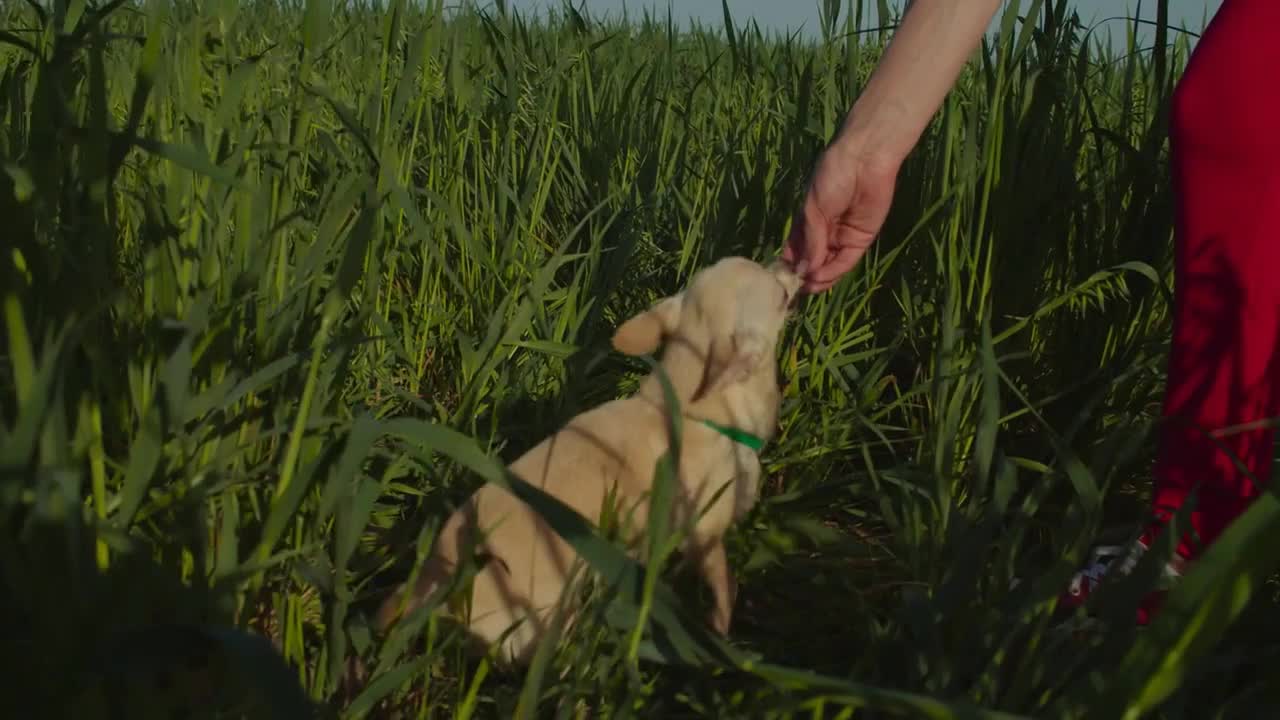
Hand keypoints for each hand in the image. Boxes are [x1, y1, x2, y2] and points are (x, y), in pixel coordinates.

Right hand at [783, 138, 899, 293]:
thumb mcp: (813, 210)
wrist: (863, 160)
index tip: (781, 279)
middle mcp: (825, 232)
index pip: (797, 250)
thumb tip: (803, 270)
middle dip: (805, 275)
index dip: (790, 264)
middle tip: (795, 288)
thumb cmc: (831, 177)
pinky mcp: (861, 239)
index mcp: (808, 222)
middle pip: (814, 261)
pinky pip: (846, 260)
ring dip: (819, 277)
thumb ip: (810, 242)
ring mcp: (843, 237)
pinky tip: (821, 277)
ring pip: (830, 265)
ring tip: (808, 286)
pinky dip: (834, 271)